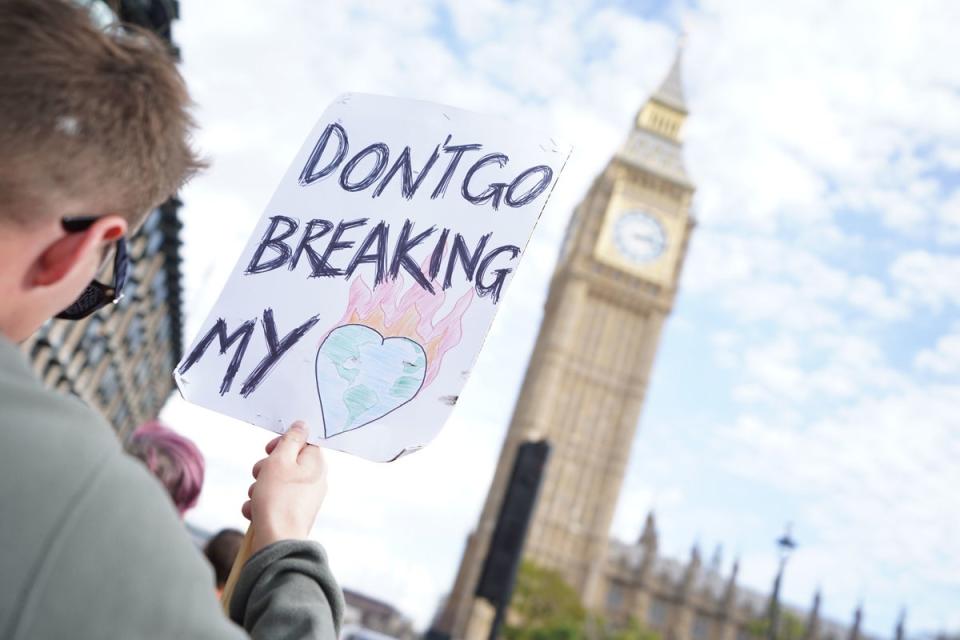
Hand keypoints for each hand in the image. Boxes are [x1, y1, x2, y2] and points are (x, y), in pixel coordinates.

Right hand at [243, 421, 327, 553]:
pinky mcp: (292, 514)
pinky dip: (260, 505)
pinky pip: (272, 501)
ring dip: (259, 487)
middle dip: (266, 468)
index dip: (283, 443)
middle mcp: (314, 480)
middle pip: (286, 462)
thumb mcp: (280, 460)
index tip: (269, 449)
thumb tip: (302, 423)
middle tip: (260, 475)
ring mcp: (304, 499)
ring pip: (275, 483)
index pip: (303, 441)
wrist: (277, 542)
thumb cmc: (278, 499)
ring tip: (256, 498)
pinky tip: (254, 512)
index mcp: (316, 463)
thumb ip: (291, 440)